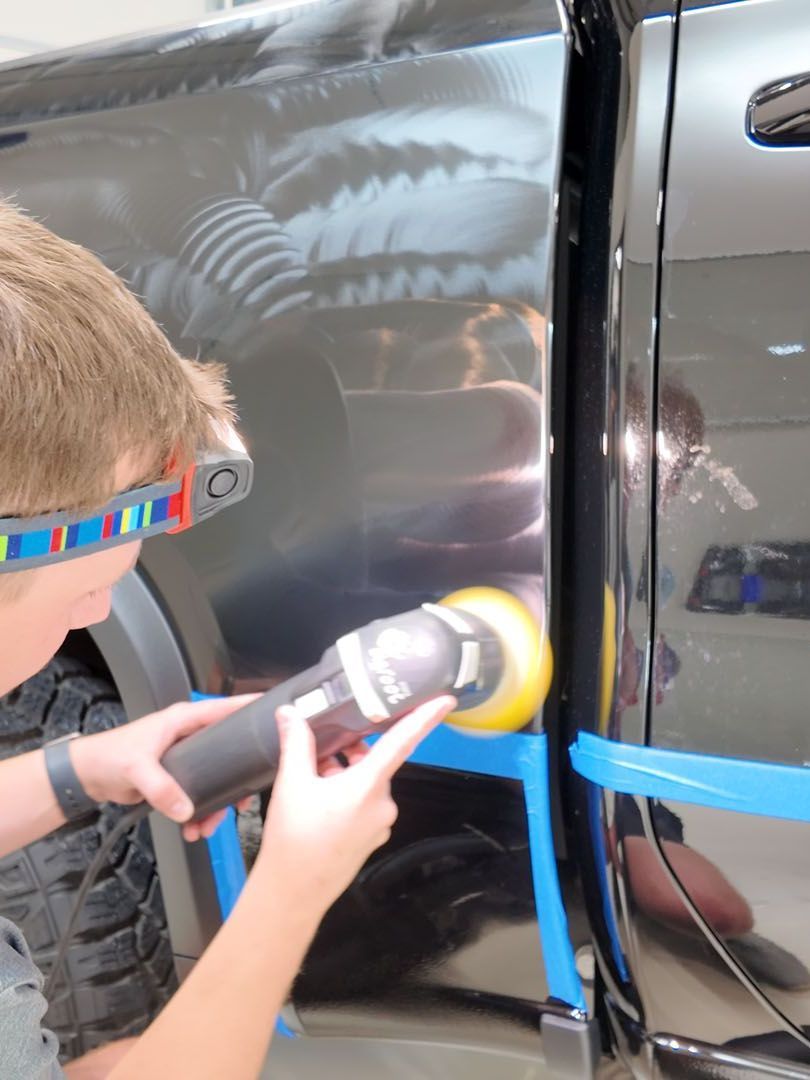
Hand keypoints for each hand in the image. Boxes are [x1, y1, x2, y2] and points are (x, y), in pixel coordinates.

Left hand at [70, 696, 259, 839]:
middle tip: (241, 802)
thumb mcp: (137, 768)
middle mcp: (190, 736)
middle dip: (236, 780)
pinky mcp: (180, 778)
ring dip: (216, 805)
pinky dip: (200, 813)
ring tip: (207, 827)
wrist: (88, 776)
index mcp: (185, 720)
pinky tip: (194, 828)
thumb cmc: (109, 756)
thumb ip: (162, 787)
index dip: (250, 710)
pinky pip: (200, 795)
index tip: (274, 716)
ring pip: (216, 779)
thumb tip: (186, 809)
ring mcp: (187, 758)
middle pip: (229, 752)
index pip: (226, 709)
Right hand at [256, 695, 455, 918]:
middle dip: (348, 753)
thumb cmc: (294, 840)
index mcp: (369, 786)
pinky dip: (345, 795)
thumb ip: (296, 743)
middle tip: (317, 753)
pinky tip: (317, 802)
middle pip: (373, 762)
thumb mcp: (292, 784)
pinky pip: (363, 804)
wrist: (293, 894)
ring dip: (343, 775)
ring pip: (365, 784)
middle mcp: (382, 804)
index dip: (424, 718)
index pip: (402, 742)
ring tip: (310, 782)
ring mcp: (379, 824)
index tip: (445, 701)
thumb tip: (291, 713)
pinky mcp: (371, 838)